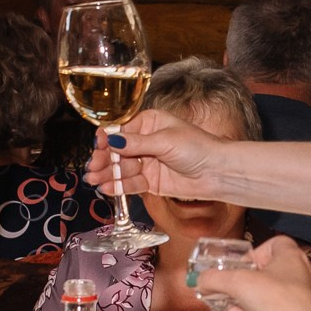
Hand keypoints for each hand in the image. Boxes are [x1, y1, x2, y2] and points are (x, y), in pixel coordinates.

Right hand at [84, 110, 236, 205]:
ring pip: (122, 168)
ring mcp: (148, 162)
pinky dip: (119, 186)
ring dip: (108, 174)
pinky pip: (132, 183)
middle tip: (92, 167)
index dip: (107, 139)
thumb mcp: (165, 140)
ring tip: (94, 180)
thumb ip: (136, 143)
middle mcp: (147, 141)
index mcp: (150, 123)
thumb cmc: (198, 148)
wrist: (218, 172)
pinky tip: (107, 187)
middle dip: (104, 159)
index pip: (121, 130)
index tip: (97, 146)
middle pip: (118, 151)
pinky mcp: (152, 181)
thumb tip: (111, 140)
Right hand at [189, 237, 310, 310]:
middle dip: (236, 293)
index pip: (273, 245)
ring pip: (263, 306)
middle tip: (219, 300)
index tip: (235, 268)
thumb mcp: (237, 283)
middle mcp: (298, 277)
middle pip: (262, 280)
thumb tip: (198, 280)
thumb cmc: (275, 297)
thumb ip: (214, 279)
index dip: (252, 255)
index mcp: (290, 257)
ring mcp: (299, 303)